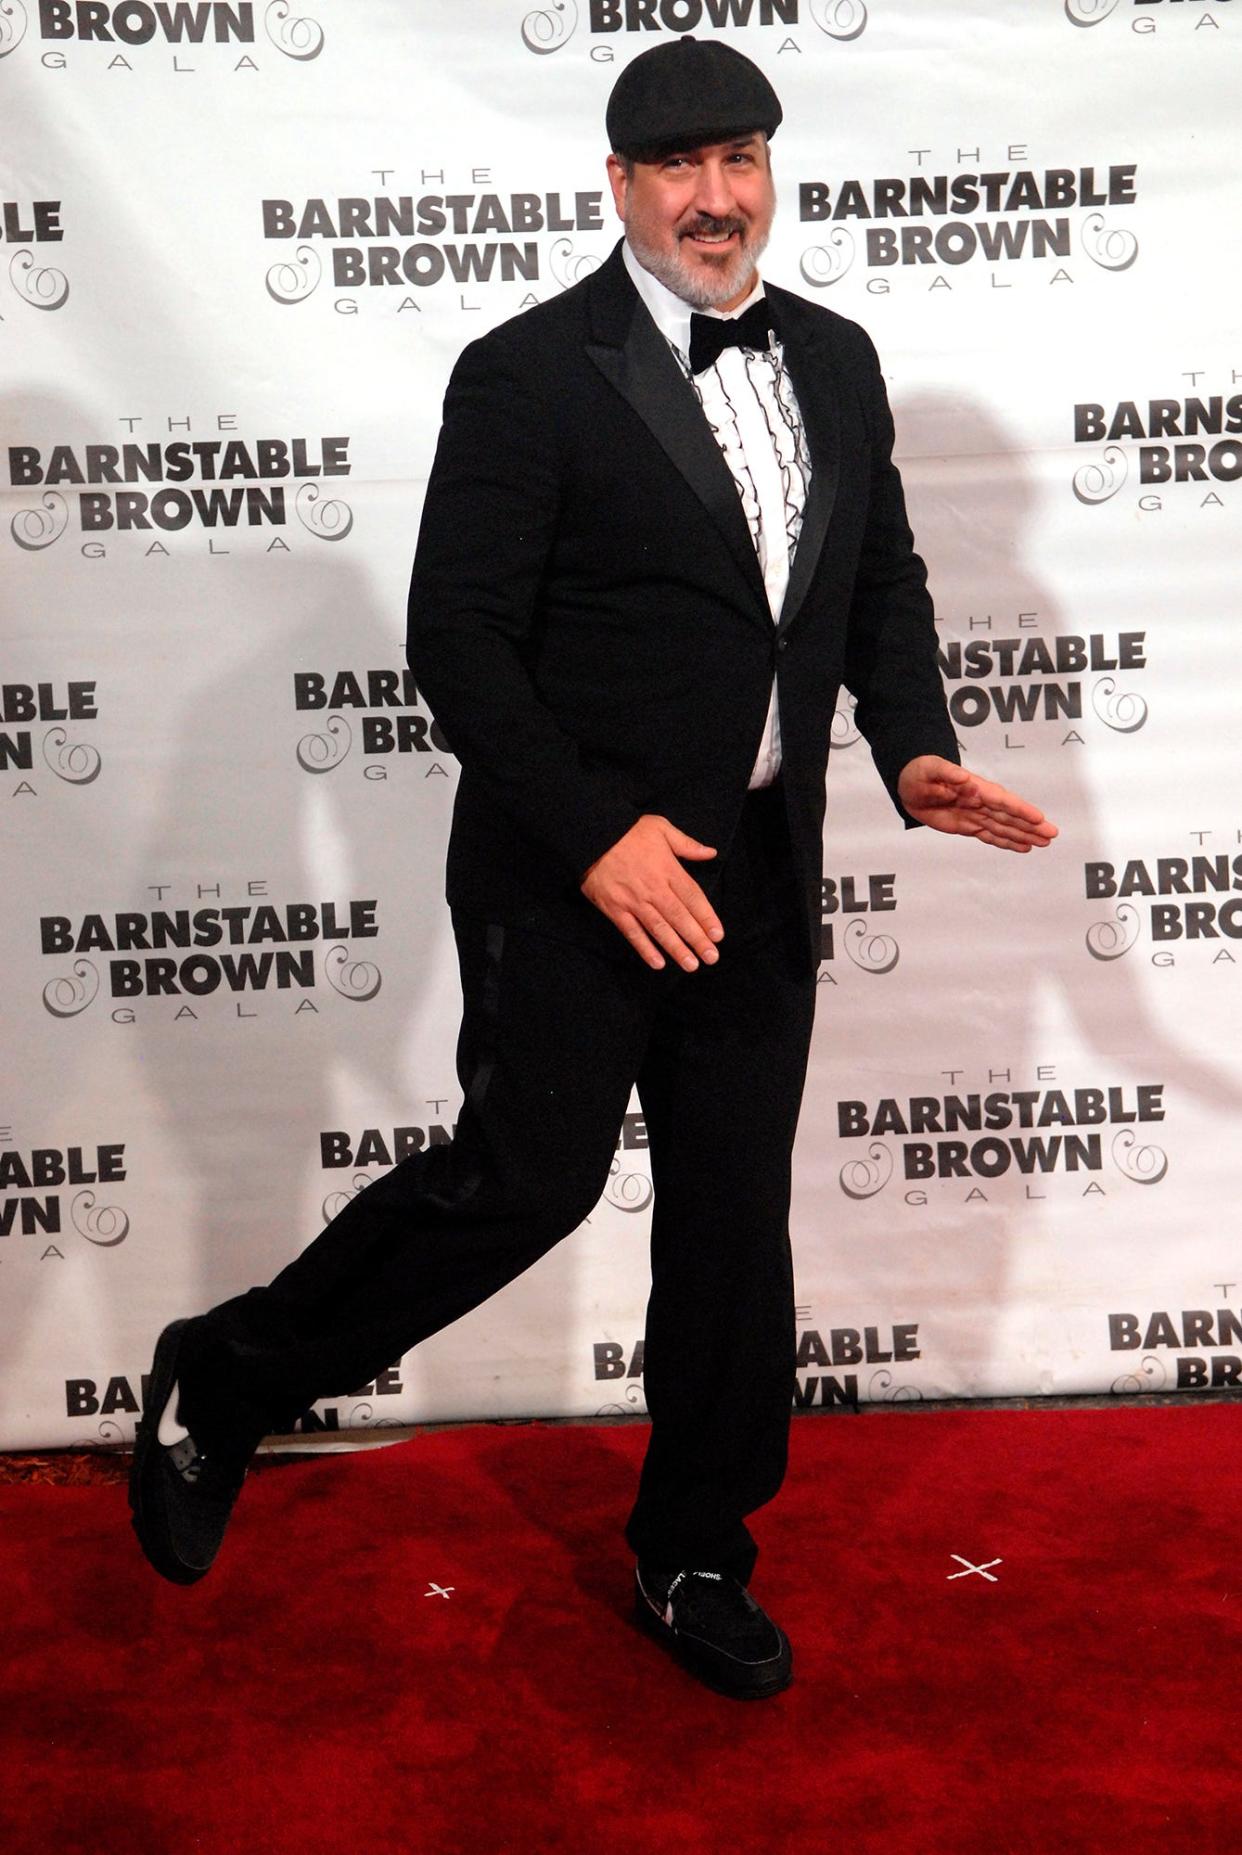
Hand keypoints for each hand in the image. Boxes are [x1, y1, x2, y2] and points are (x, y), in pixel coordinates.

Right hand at [581, 815, 722, 970]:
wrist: (592, 836)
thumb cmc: (628, 832)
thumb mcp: (661, 828)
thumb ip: (687, 844)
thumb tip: (710, 853)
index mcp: (668, 870)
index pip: (693, 897)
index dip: (707, 917)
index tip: (718, 935)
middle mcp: (654, 889)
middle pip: (680, 918)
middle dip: (697, 939)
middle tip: (711, 957)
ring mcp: (634, 901)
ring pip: (659, 929)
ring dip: (676, 949)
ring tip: (691, 965)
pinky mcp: (615, 910)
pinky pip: (632, 933)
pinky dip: (645, 949)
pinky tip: (657, 963)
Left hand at [897, 756, 1057, 851]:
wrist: (909, 784)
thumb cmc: (920, 772)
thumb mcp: (929, 769)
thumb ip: (947, 774)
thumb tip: (965, 779)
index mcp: (974, 788)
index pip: (1001, 800)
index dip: (1020, 810)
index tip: (1038, 817)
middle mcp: (981, 802)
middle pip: (1010, 816)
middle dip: (1030, 826)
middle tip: (1051, 834)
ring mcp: (976, 815)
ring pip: (1005, 827)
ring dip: (1024, 836)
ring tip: (1044, 843)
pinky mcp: (969, 825)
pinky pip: (991, 835)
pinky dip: (1007, 842)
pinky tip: (1023, 847)